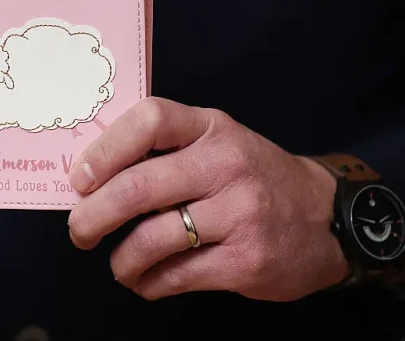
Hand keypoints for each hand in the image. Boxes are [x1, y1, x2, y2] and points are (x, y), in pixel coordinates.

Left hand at [67, 97, 348, 301]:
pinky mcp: (246, 260)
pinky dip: (148, 283)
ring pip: (152, 239)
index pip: (150, 120)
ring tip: (117, 265)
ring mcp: (239, 213)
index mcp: (211, 128)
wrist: (326, 216)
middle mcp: (225, 165)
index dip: (105, 150)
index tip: (79, 179)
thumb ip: (166, 151)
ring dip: (120, 259)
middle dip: (92, 216)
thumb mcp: (218, 143)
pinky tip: (145, 281)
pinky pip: (176, 276)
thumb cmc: (253, 175)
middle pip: (138, 188)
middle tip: (79, 231)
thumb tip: (92, 178)